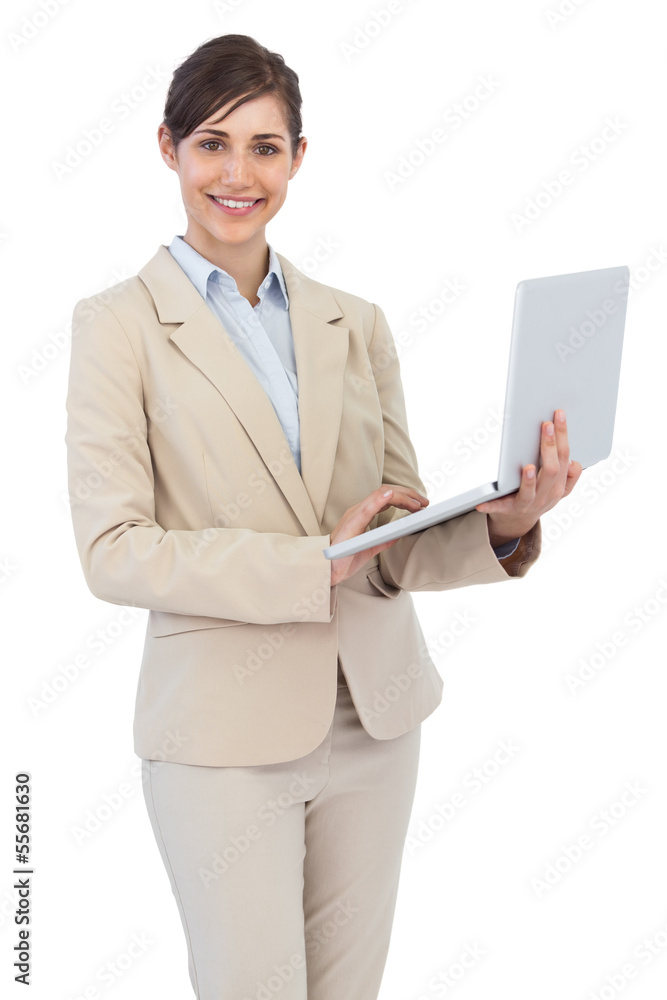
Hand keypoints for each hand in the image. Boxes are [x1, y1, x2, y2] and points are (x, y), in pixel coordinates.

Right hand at [329, 485, 428, 585]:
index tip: (421, 505)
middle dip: (408, 494)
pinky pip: (366, 508)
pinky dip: (379, 499)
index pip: (386, 498)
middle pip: (386, 492)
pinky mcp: (350, 524)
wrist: (325, 570)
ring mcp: (354, 515)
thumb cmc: (342, 559)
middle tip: (425, 502)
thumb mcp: (369, 549)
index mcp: (362, 515)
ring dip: (402, 496)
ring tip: (417, 503)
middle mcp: (358, 510)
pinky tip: (390, 495)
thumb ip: (382, 540)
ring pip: (380, 495)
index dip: (405, 497)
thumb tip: (399, 534)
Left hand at [476, 409, 582, 545]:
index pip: (565, 457)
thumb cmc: (538, 495)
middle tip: (545, 425)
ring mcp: (528, 504)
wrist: (518, 522)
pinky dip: (491, 505)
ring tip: (527, 468)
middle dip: (549, 446)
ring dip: (529, 480)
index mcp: (560, 486)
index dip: (563, 436)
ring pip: (531, 492)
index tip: (558, 415)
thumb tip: (574, 462)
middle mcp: (547, 495)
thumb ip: (569, 475)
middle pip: (551, 470)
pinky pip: (500, 508)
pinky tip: (481, 503)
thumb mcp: (557, 487)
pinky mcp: (509, 510)